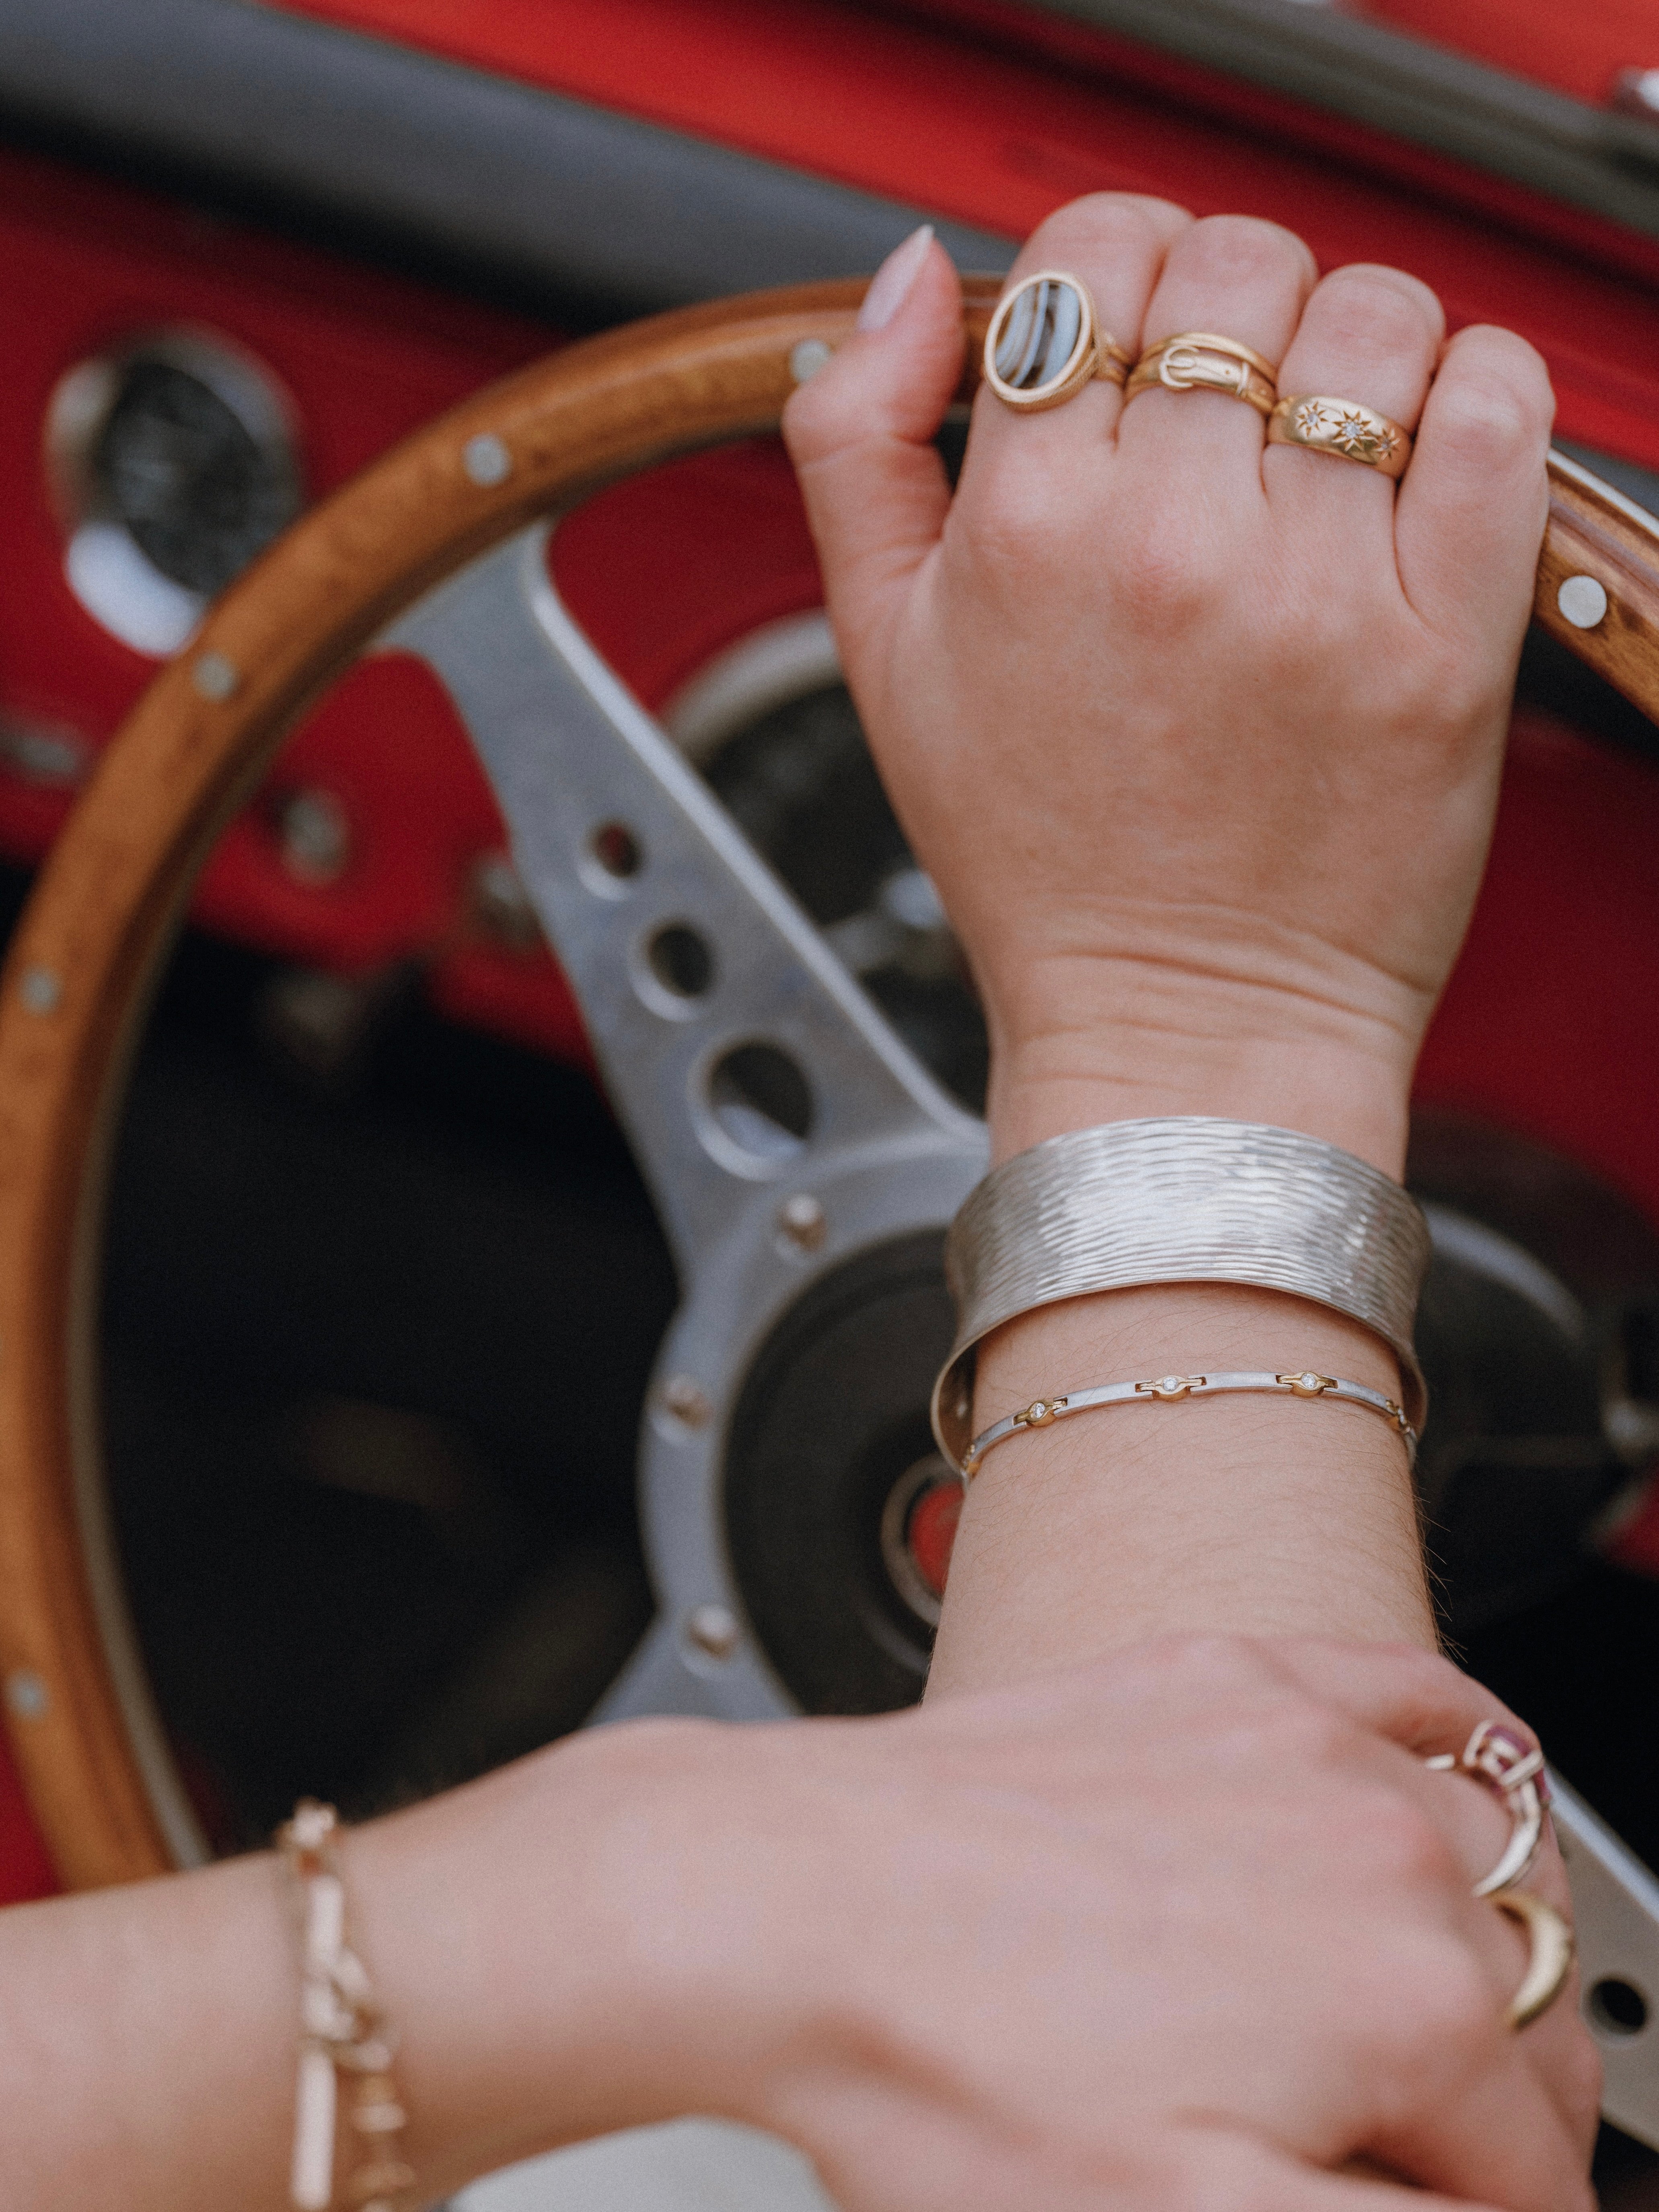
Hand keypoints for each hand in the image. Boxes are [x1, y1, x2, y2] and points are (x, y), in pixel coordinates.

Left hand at [367, 1638, 1596, 2211]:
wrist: (791, 1903)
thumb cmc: (945, 2070)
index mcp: (1402, 1999)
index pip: (1531, 2165)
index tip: (1414, 2209)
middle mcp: (1379, 1844)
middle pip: (1520, 2014)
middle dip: (1479, 2102)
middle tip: (1371, 2143)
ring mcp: (1302, 1741)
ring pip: (1492, 1863)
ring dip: (1478, 1948)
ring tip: (1402, 2020)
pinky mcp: (1227, 1677)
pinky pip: (1410, 1691)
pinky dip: (1462, 1748)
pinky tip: (1455, 1793)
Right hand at [783, 200, 1553, 1174]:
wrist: (1180, 1024)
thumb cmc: (1040, 860)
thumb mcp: (882, 653)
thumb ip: (858, 442)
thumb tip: (915, 277)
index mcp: (1031, 530)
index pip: (1097, 257)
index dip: (1116, 263)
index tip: (1132, 332)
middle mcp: (1177, 545)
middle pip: (1240, 267)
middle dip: (1231, 306)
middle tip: (1228, 402)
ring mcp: (1322, 592)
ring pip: (1373, 319)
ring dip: (1355, 346)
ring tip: (1326, 440)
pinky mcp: (1447, 644)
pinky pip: (1501, 411)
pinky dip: (1479, 386)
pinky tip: (1425, 445)